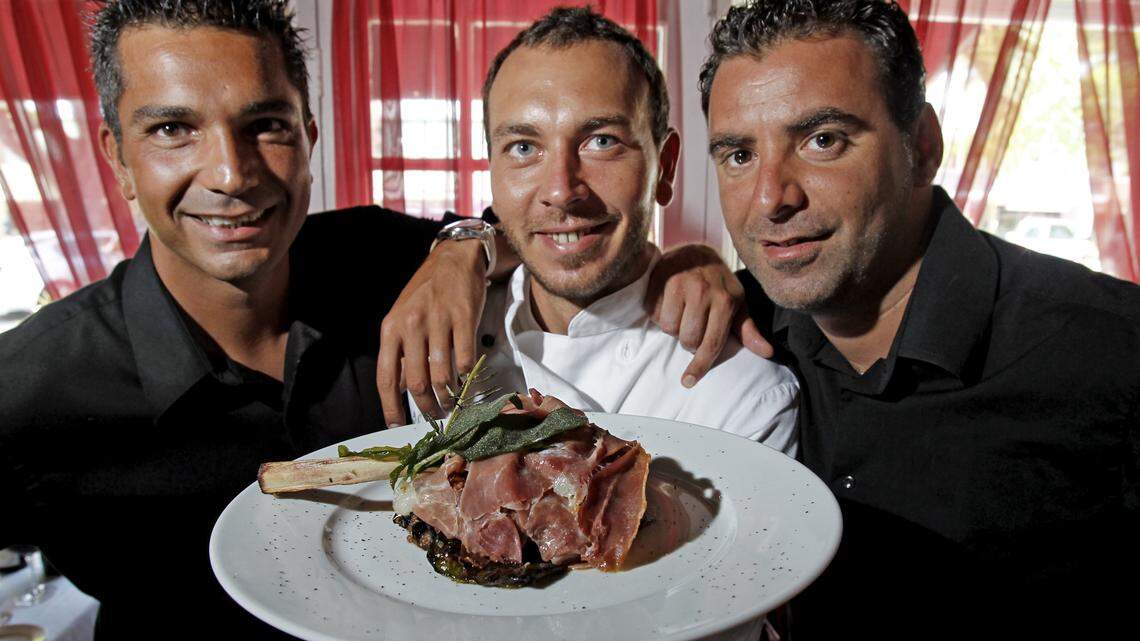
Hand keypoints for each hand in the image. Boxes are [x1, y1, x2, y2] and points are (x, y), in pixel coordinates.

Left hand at [378, 239, 487, 425]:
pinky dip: (466, 376)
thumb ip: (401, 352)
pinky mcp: (464, 318)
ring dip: (448, 397)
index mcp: (391, 328)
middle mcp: (411, 325)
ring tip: (452, 402)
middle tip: (435, 415)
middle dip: (427, 407)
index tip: (396, 424)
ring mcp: (438, 321)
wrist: (453, 258)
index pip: (386, 377)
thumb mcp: (403, 318)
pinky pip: (465, 360)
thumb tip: (401, 389)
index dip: (390, 406)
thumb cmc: (426, 292)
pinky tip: (466, 378)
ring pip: (442, 376)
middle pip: (417, 383)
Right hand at [646, 243, 773, 386]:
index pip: (712, 343)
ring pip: (669, 329)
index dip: (700, 365)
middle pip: (688, 340)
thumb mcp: (737, 303)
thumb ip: (748, 330)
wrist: (695, 251)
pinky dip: (659, 314)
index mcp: (726, 300)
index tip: (689, 381)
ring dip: (673, 327)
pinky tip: (669, 302)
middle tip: (693, 327)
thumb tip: (768, 352)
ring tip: (681, 313)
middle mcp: (703, 292)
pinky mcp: (660, 279)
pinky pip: (655, 314)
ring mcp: (680, 284)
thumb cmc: (719, 284)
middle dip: (689, 342)